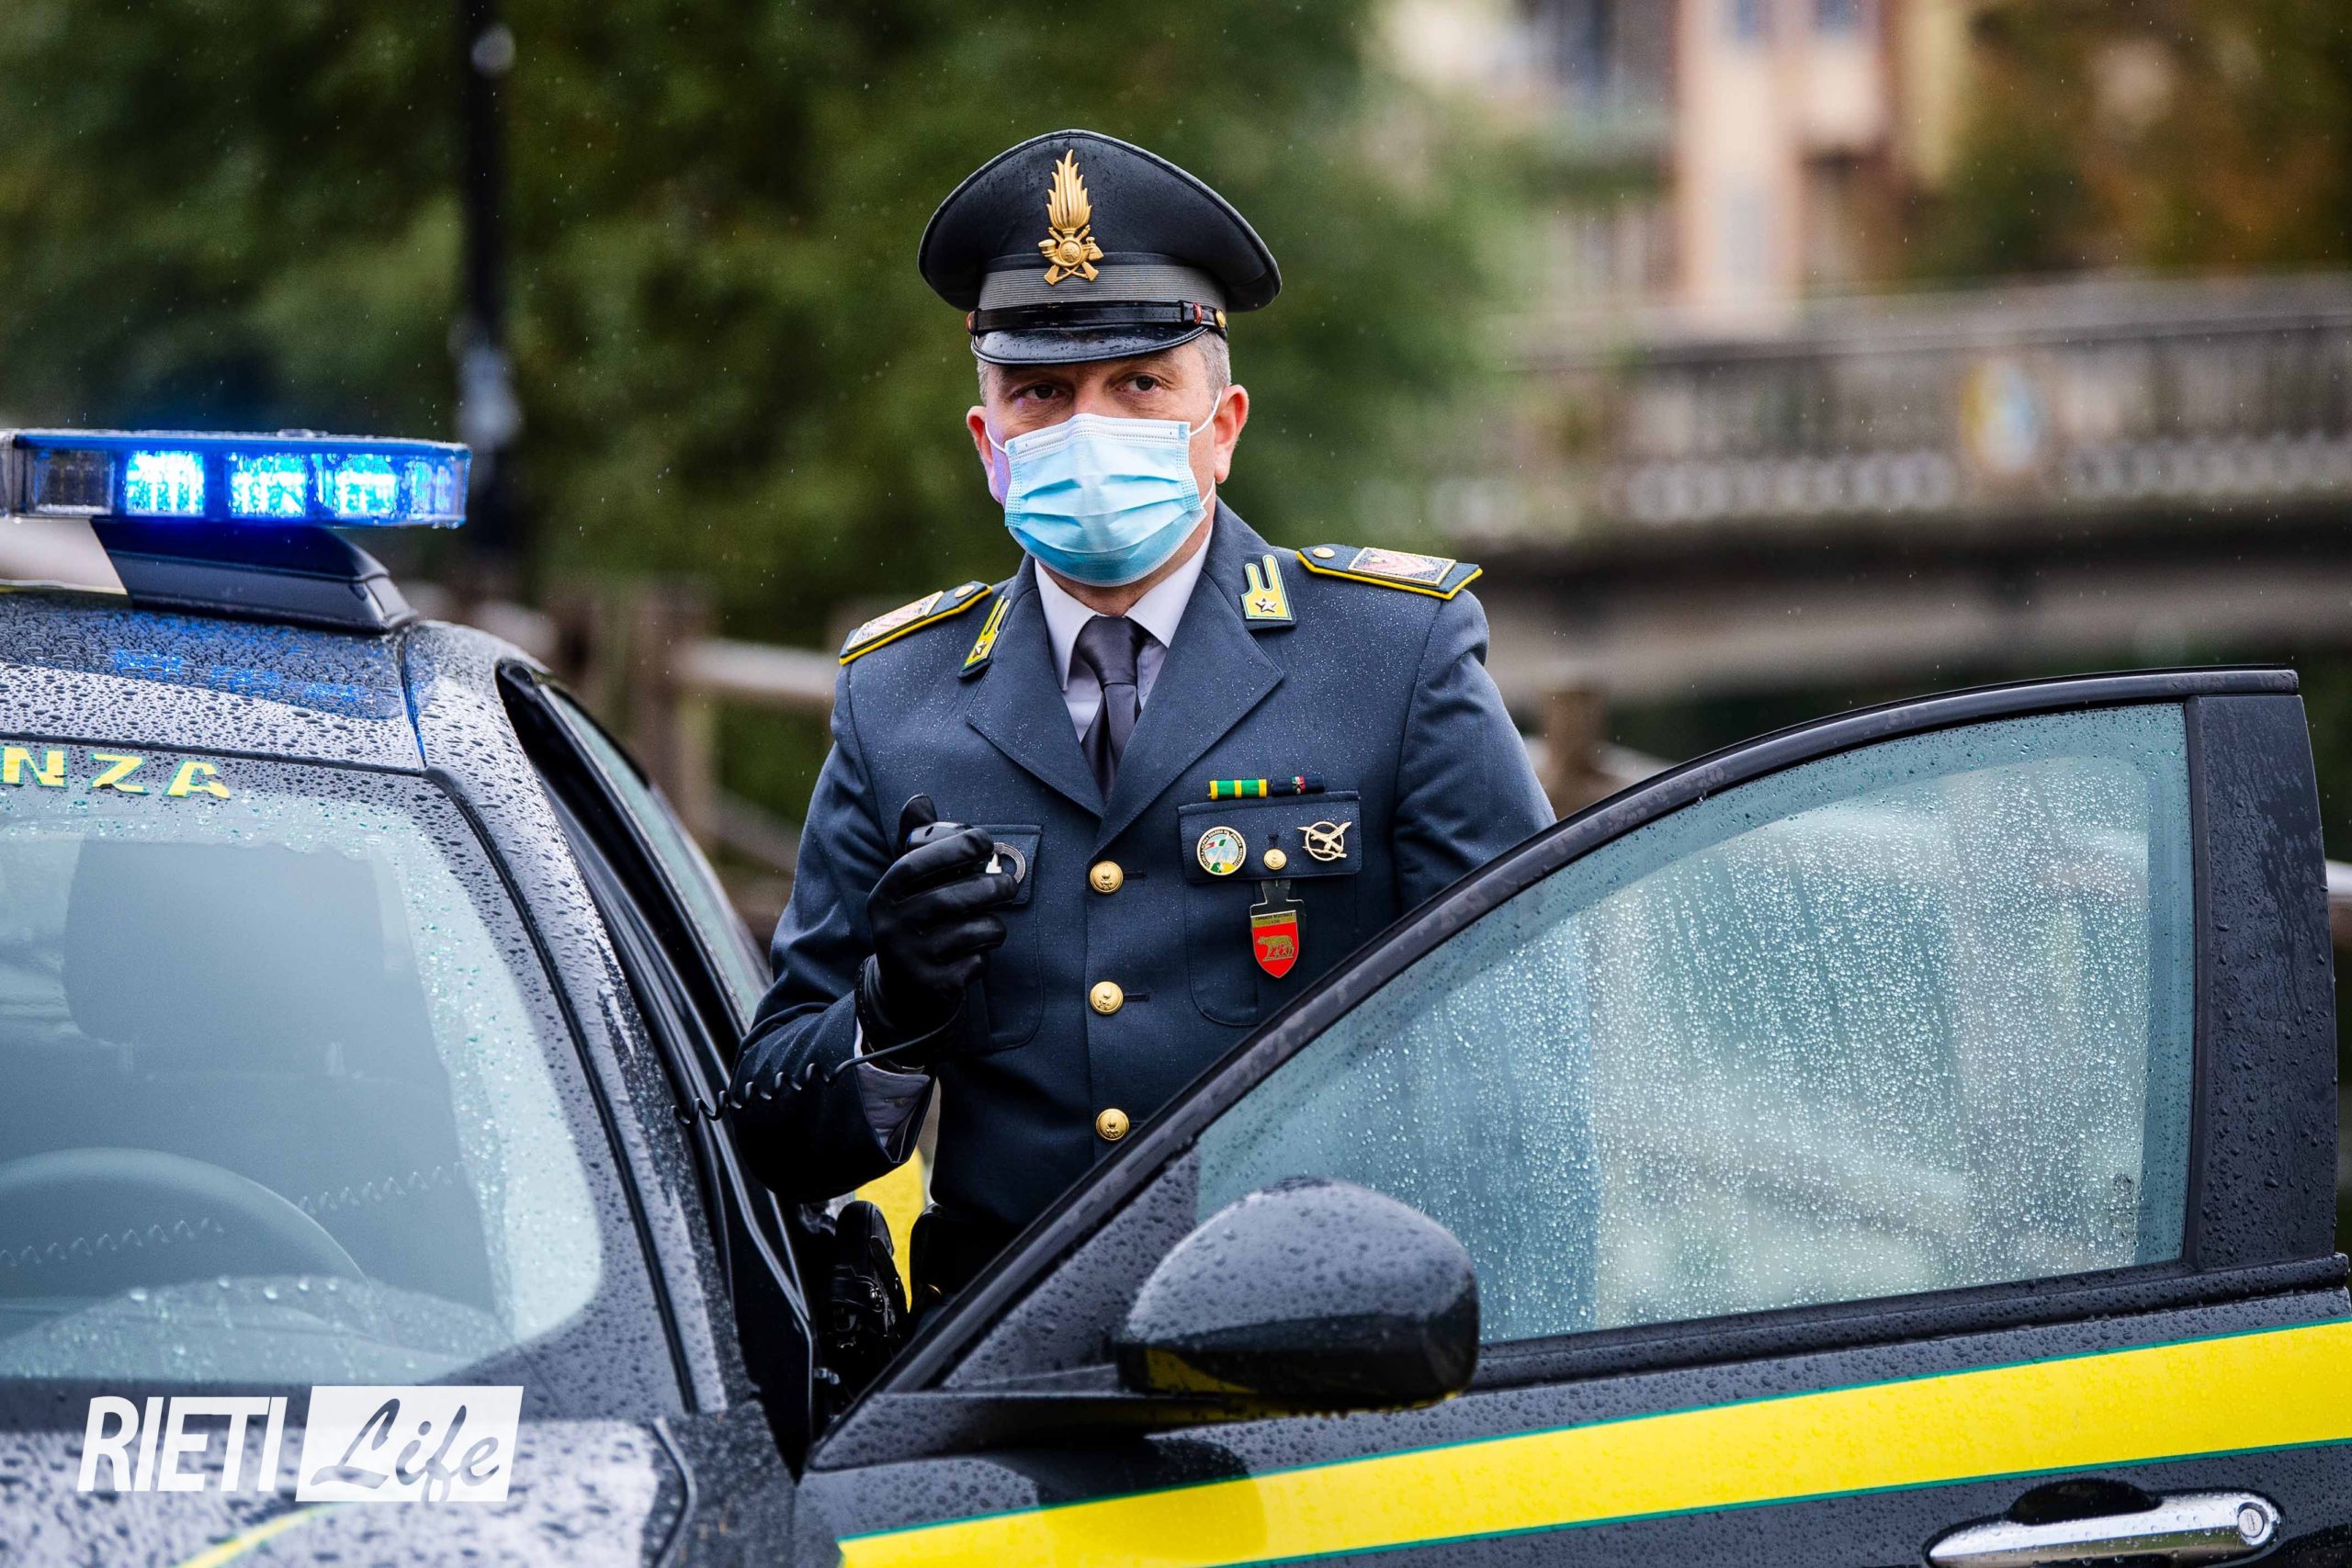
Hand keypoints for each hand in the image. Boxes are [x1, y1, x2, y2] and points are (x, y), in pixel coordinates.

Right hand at [857, 795, 1017, 1065]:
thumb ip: (915, 842)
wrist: (901, 993)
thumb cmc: (913, 923)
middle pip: (951, 898)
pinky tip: (972, 956)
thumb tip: (920, 799)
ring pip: (972, 931)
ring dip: (993, 925)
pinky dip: (983, 956)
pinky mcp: (932, 986)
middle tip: (1008, 884)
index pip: (915, 864)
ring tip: (991, 924)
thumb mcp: (907, 887)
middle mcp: (891, 926)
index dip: (953, 848)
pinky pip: (975, 962)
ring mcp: (910, 959)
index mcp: (884, 895)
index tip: (984, 841)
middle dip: (990, 886)